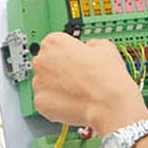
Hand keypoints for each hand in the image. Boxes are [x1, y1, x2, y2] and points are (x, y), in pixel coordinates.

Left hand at [29, 32, 147, 135]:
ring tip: (77, 91)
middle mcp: (42, 60)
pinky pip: (46, 100)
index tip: (76, 59)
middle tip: (78, 77)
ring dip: (57, 86)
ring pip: (46, 83)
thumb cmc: (107, 77)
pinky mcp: (40, 102)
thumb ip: (91, 44)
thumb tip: (90, 48)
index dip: (69, 52)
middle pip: (48, 63)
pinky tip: (72, 101)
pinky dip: (56, 102)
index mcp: (54, 42)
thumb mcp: (105, 46)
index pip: (56, 44)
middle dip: (60, 69)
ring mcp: (38, 83)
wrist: (109, 105)